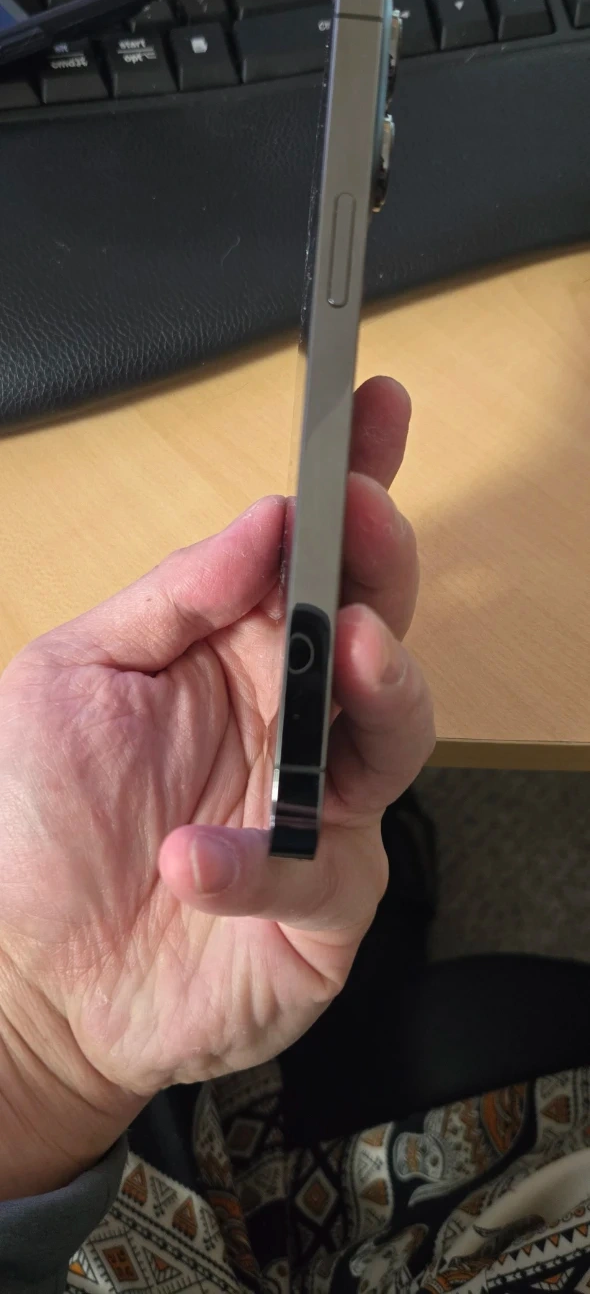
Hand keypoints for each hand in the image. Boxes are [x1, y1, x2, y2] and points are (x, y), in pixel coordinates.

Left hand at [0, 376, 433, 1196]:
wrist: (26, 975)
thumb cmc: (44, 818)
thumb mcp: (74, 673)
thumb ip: (172, 596)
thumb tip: (263, 520)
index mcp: (238, 651)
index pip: (316, 553)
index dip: (356, 479)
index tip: (375, 409)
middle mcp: (294, 719)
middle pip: (374, 622)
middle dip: (381, 563)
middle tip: (365, 519)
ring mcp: (321, 809)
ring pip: (395, 733)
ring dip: (380, 686)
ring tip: (342, 649)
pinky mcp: (323, 905)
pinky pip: (319, 870)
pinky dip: (261, 860)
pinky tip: (191, 857)